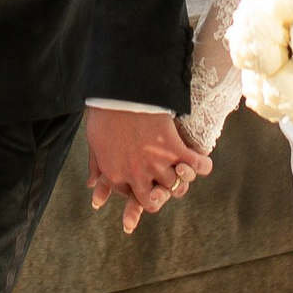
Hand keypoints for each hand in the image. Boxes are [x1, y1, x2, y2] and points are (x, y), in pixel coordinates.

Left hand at [87, 107, 212, 234]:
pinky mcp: (174, 150)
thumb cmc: (103, 113)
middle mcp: (136, 176)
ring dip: (178, 180)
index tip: (140, 180)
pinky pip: (195, 165)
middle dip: (157, 197)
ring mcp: (157, 164)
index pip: (129, 195)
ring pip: (174, 187)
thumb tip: (91, 184)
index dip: (135, 189)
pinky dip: (201, 165)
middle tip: (161, 186)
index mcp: (115, 175)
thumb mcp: (94, 142)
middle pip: (151, 201)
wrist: (120, 91)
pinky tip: (201, 161)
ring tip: (180, 170)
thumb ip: (96, 166)